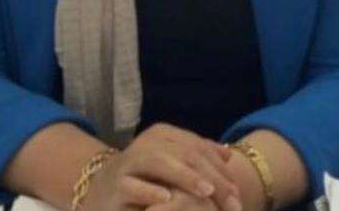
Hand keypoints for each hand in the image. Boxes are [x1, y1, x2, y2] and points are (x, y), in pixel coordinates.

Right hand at [82, 123, 241, 210]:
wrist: (101, 191)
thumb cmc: (144, 179)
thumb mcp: (172, 164)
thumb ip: (197, 156)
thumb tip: (228, 155)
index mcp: (162, 134)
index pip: (197, 146)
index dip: (220, 168)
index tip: (237, 193)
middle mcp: (146, 143)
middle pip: (185, 153)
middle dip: (212, 178)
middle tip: (232, 203)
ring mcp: (129, 162)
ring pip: (159, 162)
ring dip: (186, 177)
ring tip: (207, 192)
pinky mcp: (116, 185)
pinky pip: (133, 186)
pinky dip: (151, 192)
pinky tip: (168, 200)